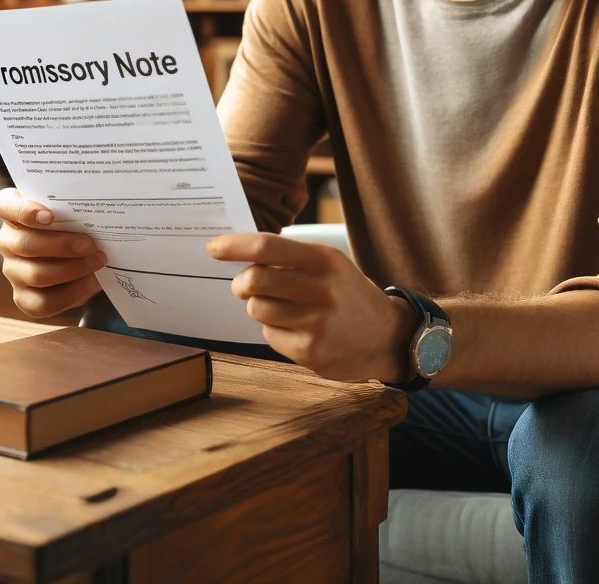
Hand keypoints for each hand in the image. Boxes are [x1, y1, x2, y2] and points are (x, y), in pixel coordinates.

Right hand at [0, 188, 106, 317]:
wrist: (80, 251)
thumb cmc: (72, 221)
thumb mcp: (70, 209)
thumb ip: (73, 208)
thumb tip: (98, 216)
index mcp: (10, 210)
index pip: (5, 206)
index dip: (24, 211)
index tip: (50, 216)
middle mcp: (6, 240)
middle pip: (25, 244)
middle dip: (60, 246)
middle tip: (89, 244)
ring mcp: (12, 270)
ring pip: (35, 275)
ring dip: (71, 269)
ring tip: (97, 261)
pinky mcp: (23, 296)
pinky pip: (43, 302)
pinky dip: (73, 293)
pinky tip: (93, 281)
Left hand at [207, 233, 415, 381]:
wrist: (386, 336)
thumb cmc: (347, 293)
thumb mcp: (329, 263)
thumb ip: (290, 257)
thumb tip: (239, 254)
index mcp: (323, 259)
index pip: (266, 247)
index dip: (234, 246)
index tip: (213, 247)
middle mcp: (320, 289)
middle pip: (253, 280)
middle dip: (241, 283)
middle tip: (245, 285)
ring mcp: (316, 323)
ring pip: (257, 310)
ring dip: (261, 307)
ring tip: (284, 308)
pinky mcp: (310, 352)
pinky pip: (269, 336)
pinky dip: (275, 331)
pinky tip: (298, 330)